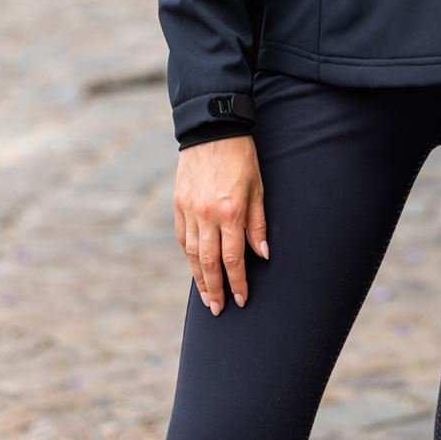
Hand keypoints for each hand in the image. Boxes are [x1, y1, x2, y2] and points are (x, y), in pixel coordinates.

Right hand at [174, 134, 268, 312]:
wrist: (212, 129)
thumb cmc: (241, 157)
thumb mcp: (257, 188)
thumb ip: (257, 223)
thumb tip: (262, 255)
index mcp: (230, 212)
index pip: (234, 259)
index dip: (238, 283)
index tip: (242, 299)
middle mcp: (207, 215)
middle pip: (210, 263)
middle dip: (216, 290)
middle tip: (218, 310)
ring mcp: (189, 210)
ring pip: (193, 254)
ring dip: (200, 279)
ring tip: (206, 298)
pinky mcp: (178, 203)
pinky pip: (182, 237)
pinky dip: (188, 256)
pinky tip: (195, 267)